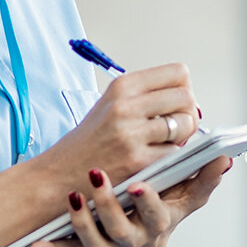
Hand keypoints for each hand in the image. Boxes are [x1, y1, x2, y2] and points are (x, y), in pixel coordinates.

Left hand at [32, 157, 231, 246]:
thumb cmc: (159, 220)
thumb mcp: (183, 205)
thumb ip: (203, 181)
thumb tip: (224, 158)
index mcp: (157, 224)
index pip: (156, 212)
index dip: (148, 201)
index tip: (139, 184)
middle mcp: (133, 239)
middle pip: (121, 226)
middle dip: (109, 205)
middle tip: (97, 177)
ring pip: (93, 239)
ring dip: (80, 219)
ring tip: (72, 195)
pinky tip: (36, 245)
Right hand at [33, 64, 197, 189]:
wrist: (60, 174)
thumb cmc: (89, 141)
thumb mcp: (111, 104)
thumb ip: (145, 97)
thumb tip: (186, 99)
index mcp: (122, 86)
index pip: (178, 73)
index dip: (183, 89)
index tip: (175, 105)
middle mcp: (126, 105)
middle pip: (186, 97)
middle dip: (187, 114)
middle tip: (175, 128)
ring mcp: (131, 133)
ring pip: (185, 124)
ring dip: (182, 137)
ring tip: (164, 144)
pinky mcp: (137, 161)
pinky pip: (175, 153)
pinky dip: (170, 158)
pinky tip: (154, 159)